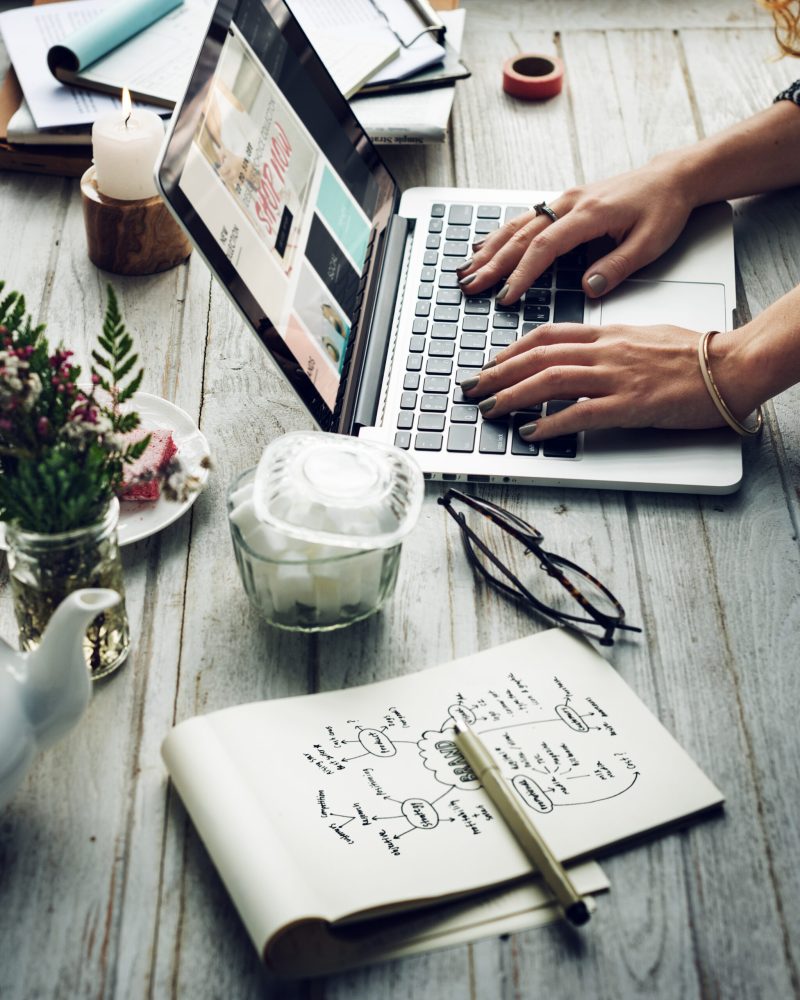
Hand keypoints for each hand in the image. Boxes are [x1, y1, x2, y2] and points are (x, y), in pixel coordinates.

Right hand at [457, 157, 695, 302]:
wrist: (671, 177)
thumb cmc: (663, 209)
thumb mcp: (650, 243)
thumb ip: (616, 267)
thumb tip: (587, 288)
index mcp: (589, 214)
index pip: (545, 247)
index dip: (522, 274)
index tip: (506, 297)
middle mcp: (570, 203)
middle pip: (521, 236)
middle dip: (493, 264)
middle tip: (470, 286)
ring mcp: (564, 200)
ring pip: (517, 225)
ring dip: (490, 249)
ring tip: (467, 270)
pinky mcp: (564, 203)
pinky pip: (525, 219)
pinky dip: (501, 235)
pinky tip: (484, 247)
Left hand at [461, 323, 759, 439]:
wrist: (731, 365)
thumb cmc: (693, 354)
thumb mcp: (642, 337)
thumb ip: (609, 345)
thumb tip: (584, 355)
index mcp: (607, 334)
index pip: (547, 335)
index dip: (512, 350)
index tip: (491, 363)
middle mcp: (605, 351)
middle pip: (538, 357)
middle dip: (498, 374)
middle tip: (472, 388)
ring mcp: (616, 377)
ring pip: (550, 380)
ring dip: (513, 396)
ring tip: (489, 409)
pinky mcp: (630, 405)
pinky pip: (580, 413)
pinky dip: (550, 422)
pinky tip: (531, 432)